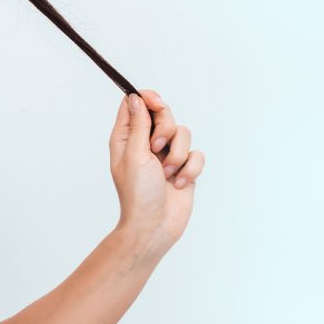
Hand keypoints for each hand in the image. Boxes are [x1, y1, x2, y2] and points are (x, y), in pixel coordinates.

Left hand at [108, 90, 205, 256]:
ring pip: (184, 133)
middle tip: (157, 147)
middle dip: (166, 129)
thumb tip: (135, 98)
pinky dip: (190, 169)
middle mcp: (146, 143)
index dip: (147, 98)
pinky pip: (197, 154)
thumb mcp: (134, 155)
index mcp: (127, 138)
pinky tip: (179, 183)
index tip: (157, 103)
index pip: (135, 104)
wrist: (155, 225)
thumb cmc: (138, 194)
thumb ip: (138, 125)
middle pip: (164, 114)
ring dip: (178, 155)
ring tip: (167, 173)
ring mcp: (167, 155)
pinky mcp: (184, 167)